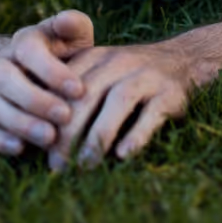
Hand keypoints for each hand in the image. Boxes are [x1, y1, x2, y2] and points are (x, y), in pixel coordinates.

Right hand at [0, 10, 93, 155]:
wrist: (35, 77)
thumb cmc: (64, 56)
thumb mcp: (73, 36)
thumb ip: (73, 24)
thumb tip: (64, 21)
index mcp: (24, 42)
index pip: (29, 51)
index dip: (53, 71)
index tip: (80, 90)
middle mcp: (1, 64)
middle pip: (5, 78)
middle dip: (36, 100)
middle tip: (65, 116)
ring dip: (20, 123)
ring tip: (50, 137)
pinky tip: (21, 148)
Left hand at [47, 41, 191, 169]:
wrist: (184, 59)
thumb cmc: (129, 77)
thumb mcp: (100, 73)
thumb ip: (73, 93)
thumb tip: (37, 136)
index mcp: (96, 56)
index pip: (66, 85)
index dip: (50, 116)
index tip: (38, 147)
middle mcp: (119, 61)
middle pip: (88, 95)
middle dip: (69, 132)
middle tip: (57, 165)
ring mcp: (147, 75)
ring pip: (118, 102)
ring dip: (99, 136)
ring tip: (85, 165)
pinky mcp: (170, 92)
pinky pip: (151, 113)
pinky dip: (136, 134)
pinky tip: (123, 156)